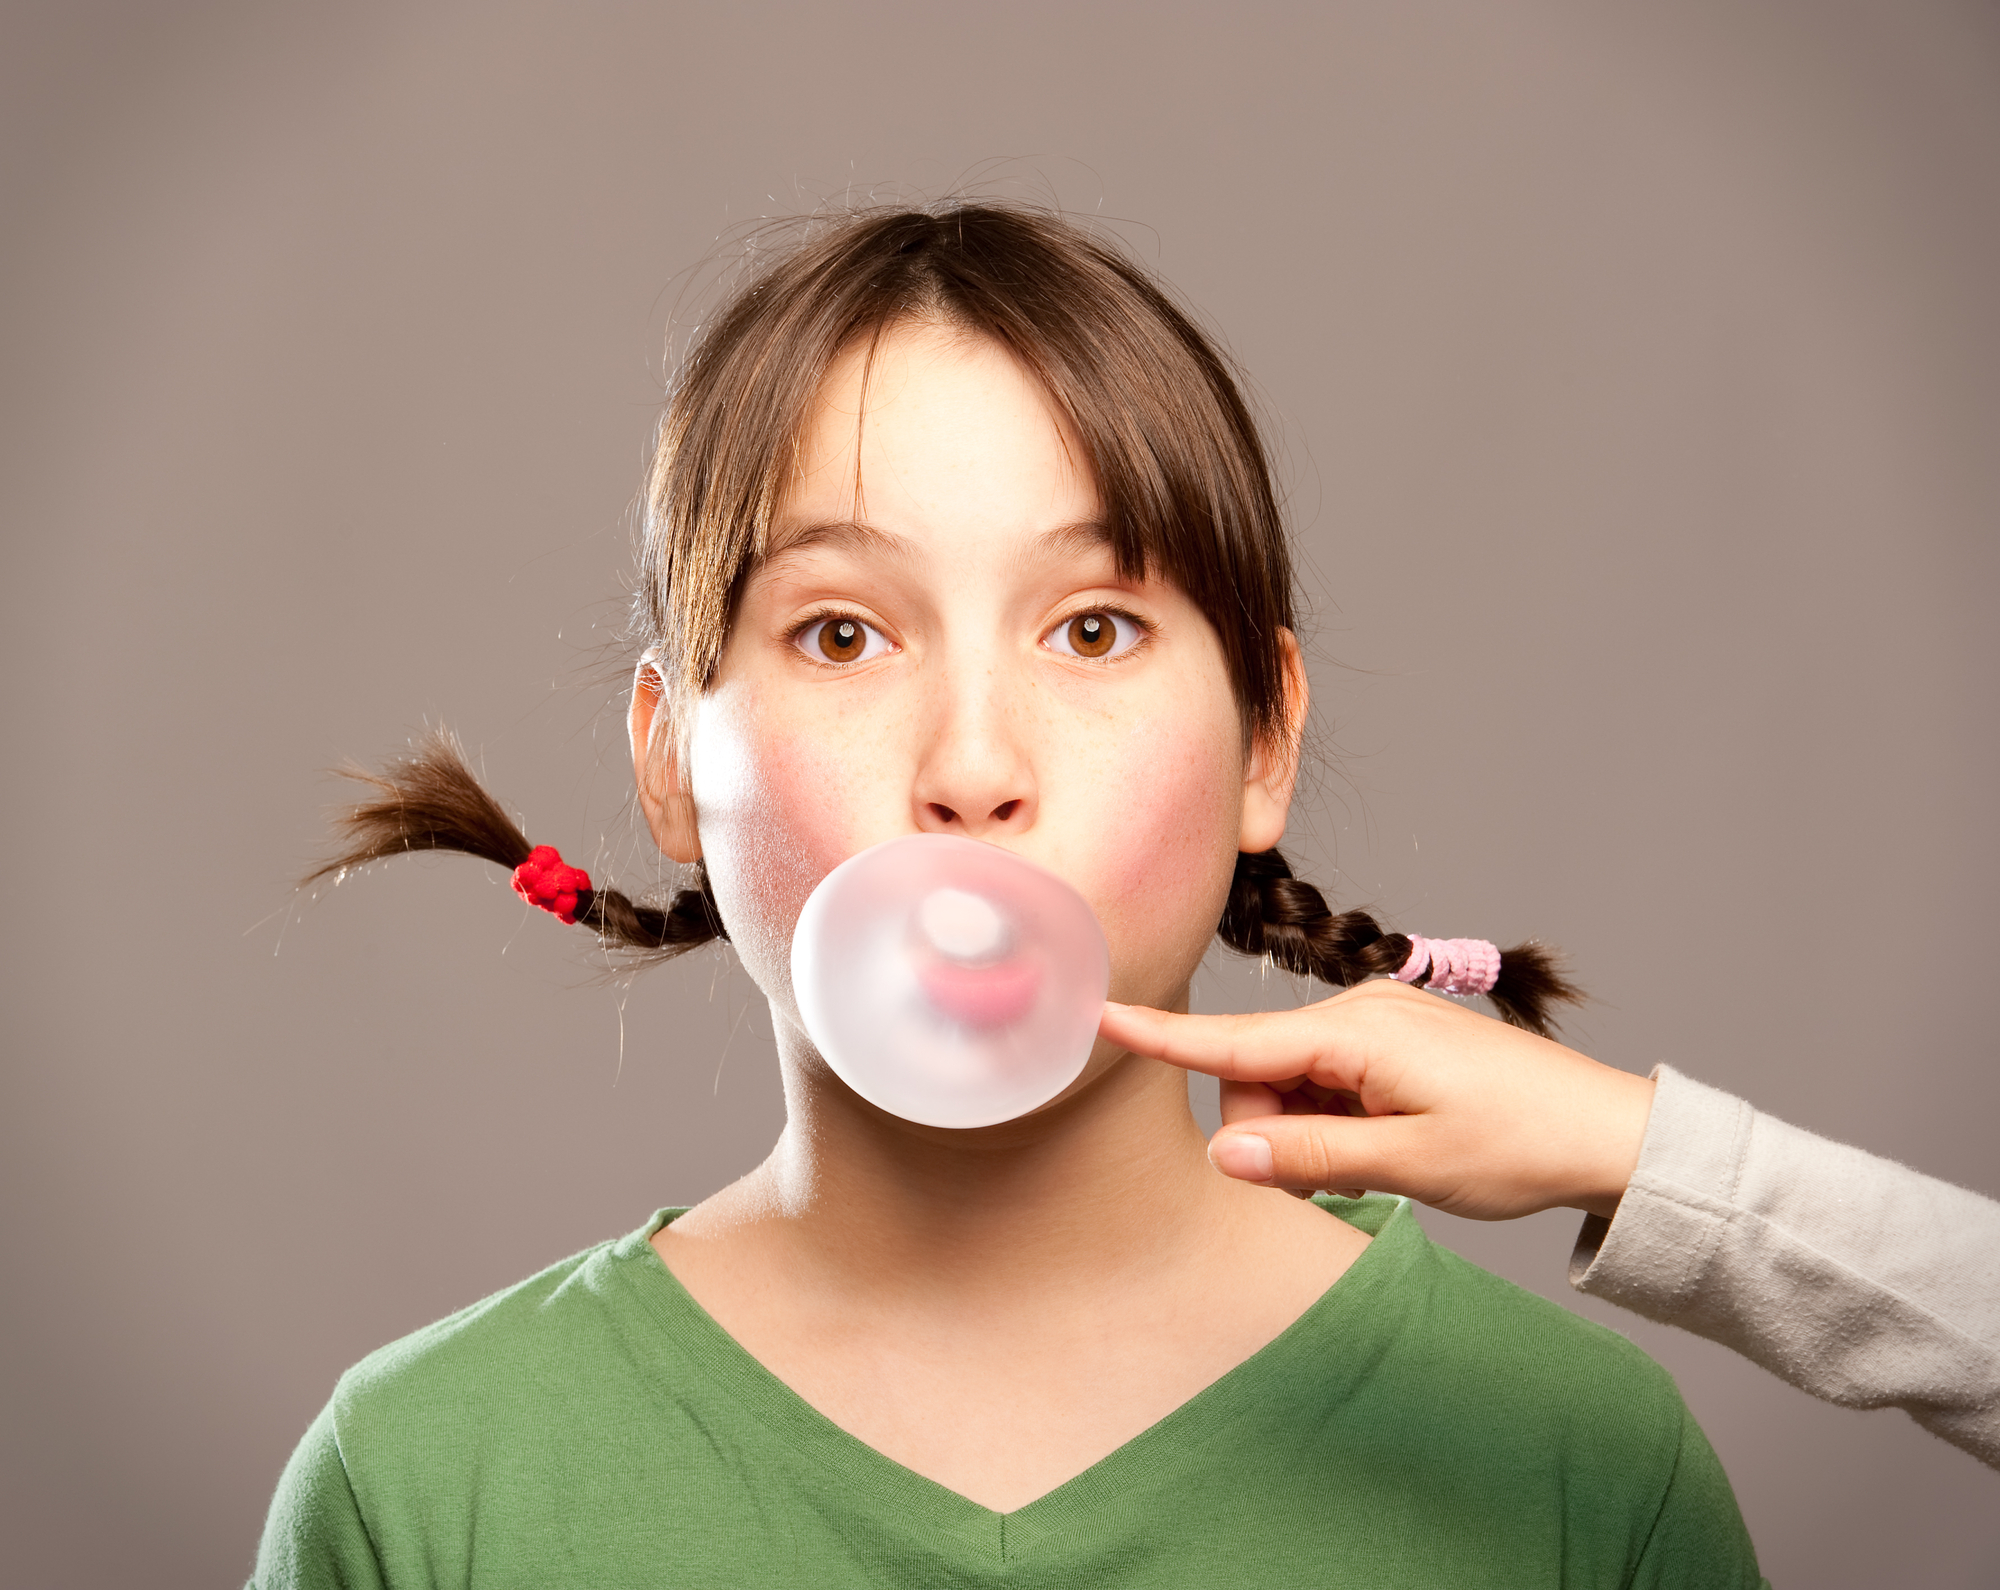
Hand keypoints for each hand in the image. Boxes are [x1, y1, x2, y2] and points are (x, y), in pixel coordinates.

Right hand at [1099, 980, 1653, 1219]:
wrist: (1611, 1133)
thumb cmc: (1520, 1144)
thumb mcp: (1409, 1164)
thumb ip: (1309, 1158)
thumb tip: (1224, 1154)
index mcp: (1356, 1032)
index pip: (1234, 1039)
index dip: (1162, 1036)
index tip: (1099, 1015)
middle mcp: (1358, 1013)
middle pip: (1257, 1073)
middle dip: (1271, 1131)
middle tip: (1334, 1180)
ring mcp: (1378, 1024)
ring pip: (1290, 1082)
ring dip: (1306, 1132)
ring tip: (1375, 1163)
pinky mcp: (1394, 1042)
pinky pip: (1327, 1081)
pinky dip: (1332, 1120)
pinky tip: (1381, 1146)